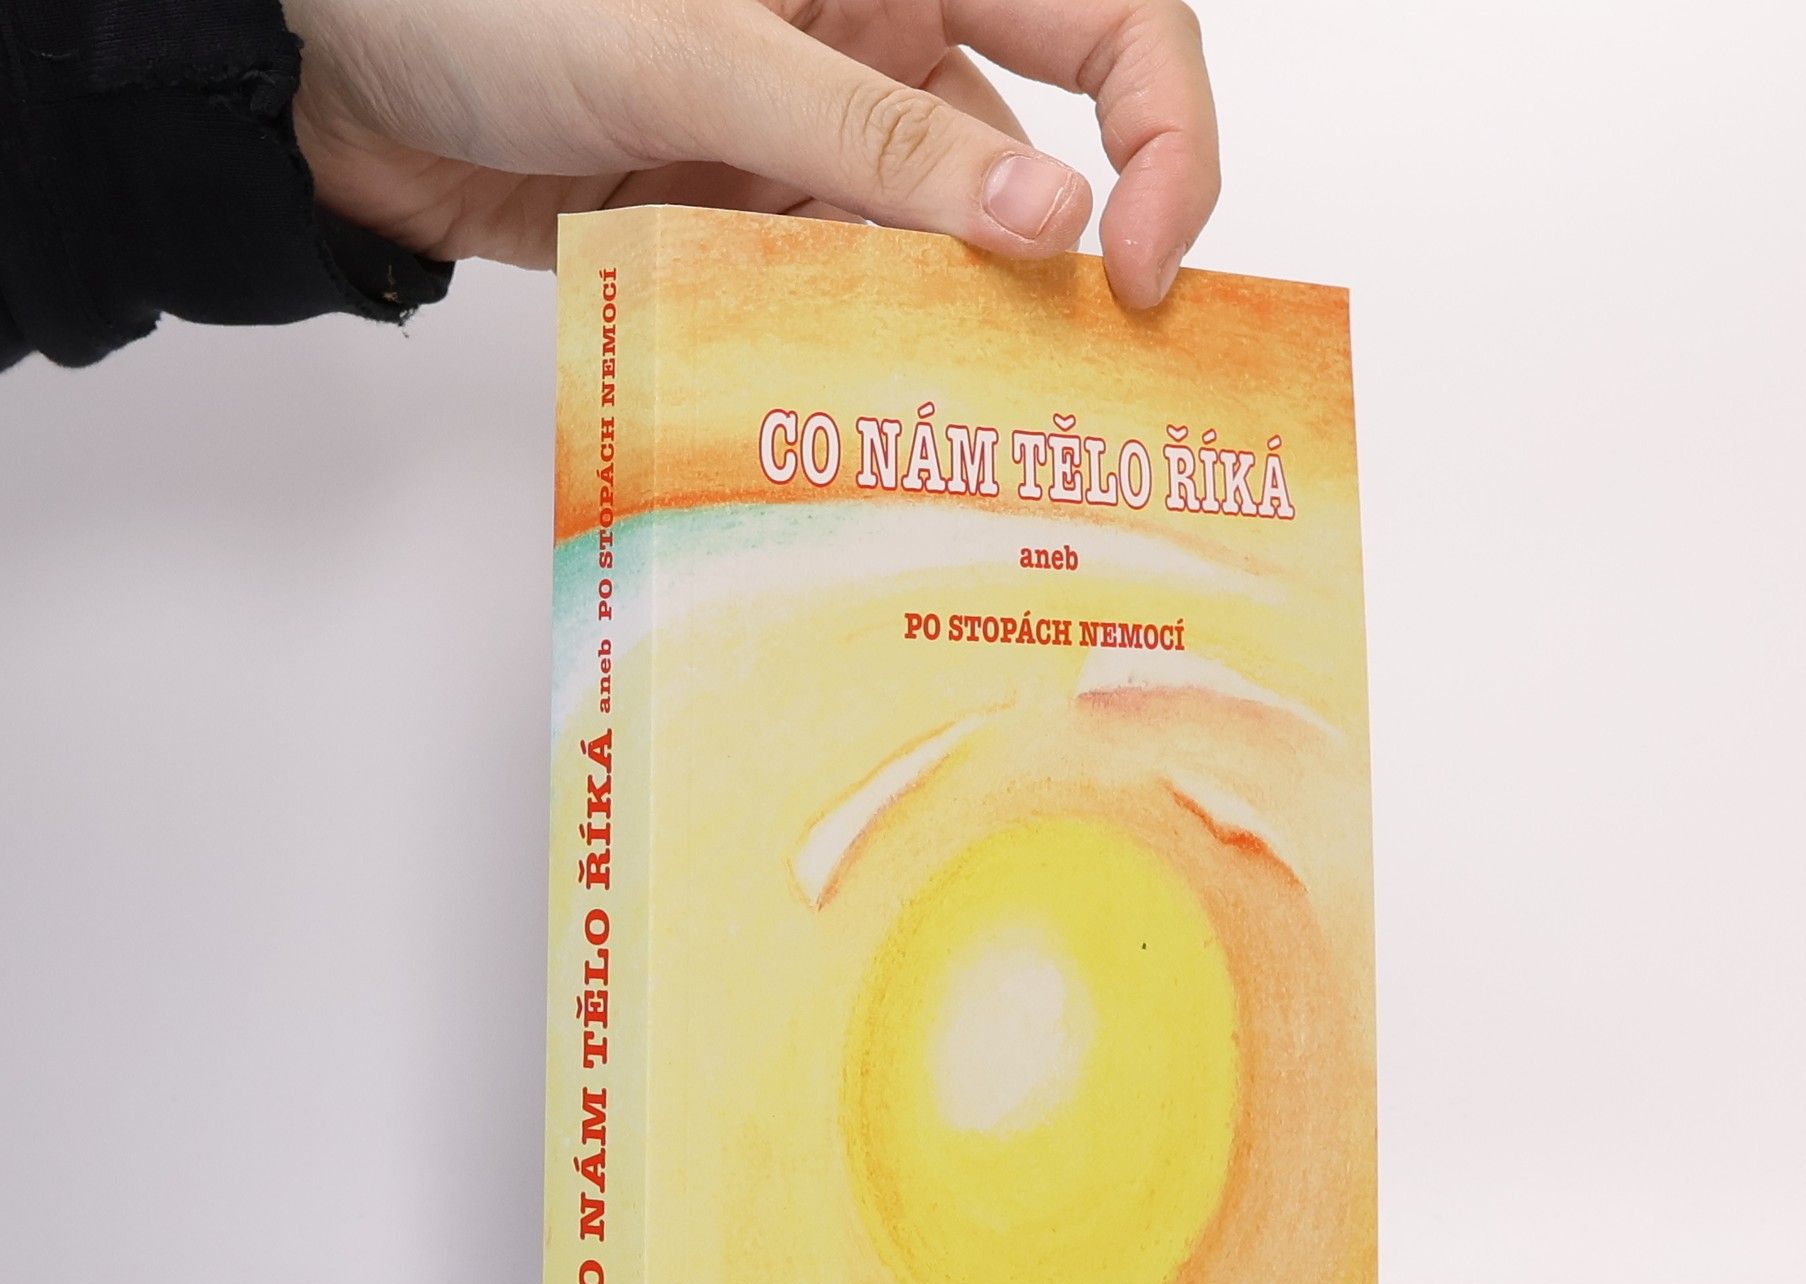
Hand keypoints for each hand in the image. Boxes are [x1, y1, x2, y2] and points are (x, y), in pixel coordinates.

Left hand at [285, 0, 1218, 308]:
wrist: (333, 75)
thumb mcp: (698, 48)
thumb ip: (875, 137)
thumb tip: (1048, 225)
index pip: (1108, 24)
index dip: (1166, 136)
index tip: (1146, 265)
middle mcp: (875, 44)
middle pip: (1030, 165)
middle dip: (1050, 273)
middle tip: (1061, 391)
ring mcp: (810, 143)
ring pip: (928, 254)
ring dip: (928, 329)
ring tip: (933, 415)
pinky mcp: (749, 223)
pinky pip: (830, 298)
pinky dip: (835, 348)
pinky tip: (832, 398)